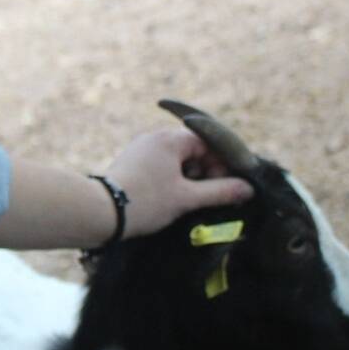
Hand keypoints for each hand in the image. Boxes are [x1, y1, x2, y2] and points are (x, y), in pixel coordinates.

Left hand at [101, 129, 252, 239]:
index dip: (221, 165)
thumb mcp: (187, 199)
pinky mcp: (132, 162)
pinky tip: (171, 200)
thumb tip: (248, 189)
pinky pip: (161, 166)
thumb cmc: (145, 202)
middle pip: (193, 150)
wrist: (100, 212)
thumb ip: (220, 192)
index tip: (227, 187)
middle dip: (205, 172)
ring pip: (177, 159)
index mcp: (169, 138)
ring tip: (188, 201)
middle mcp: (154, 137)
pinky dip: (172, 180)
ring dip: (189, 178)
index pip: (208, 143)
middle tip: (207, 197)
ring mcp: (141, 149)